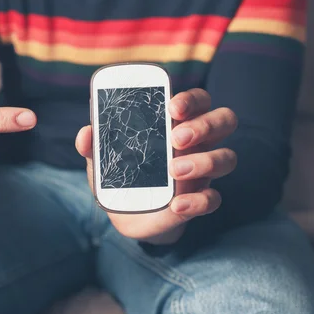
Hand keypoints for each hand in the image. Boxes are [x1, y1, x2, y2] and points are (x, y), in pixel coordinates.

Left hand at [75, 88, 236, 243]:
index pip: (198, 100)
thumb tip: (86, 134)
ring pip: (227, 157)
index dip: (192, 99)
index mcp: (178, 123)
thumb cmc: (122, 174)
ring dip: (204, 161)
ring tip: (173, 170)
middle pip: (224, 120)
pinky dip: (198, 201)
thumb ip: (95, 145)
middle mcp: (198, 143)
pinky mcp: (200, 200)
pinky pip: (214, 199)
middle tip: (177, 138)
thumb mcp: (104, 159)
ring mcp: (203, 172)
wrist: (128, 215)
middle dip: (206, 125)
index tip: (173, 107)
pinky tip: (177, 205)